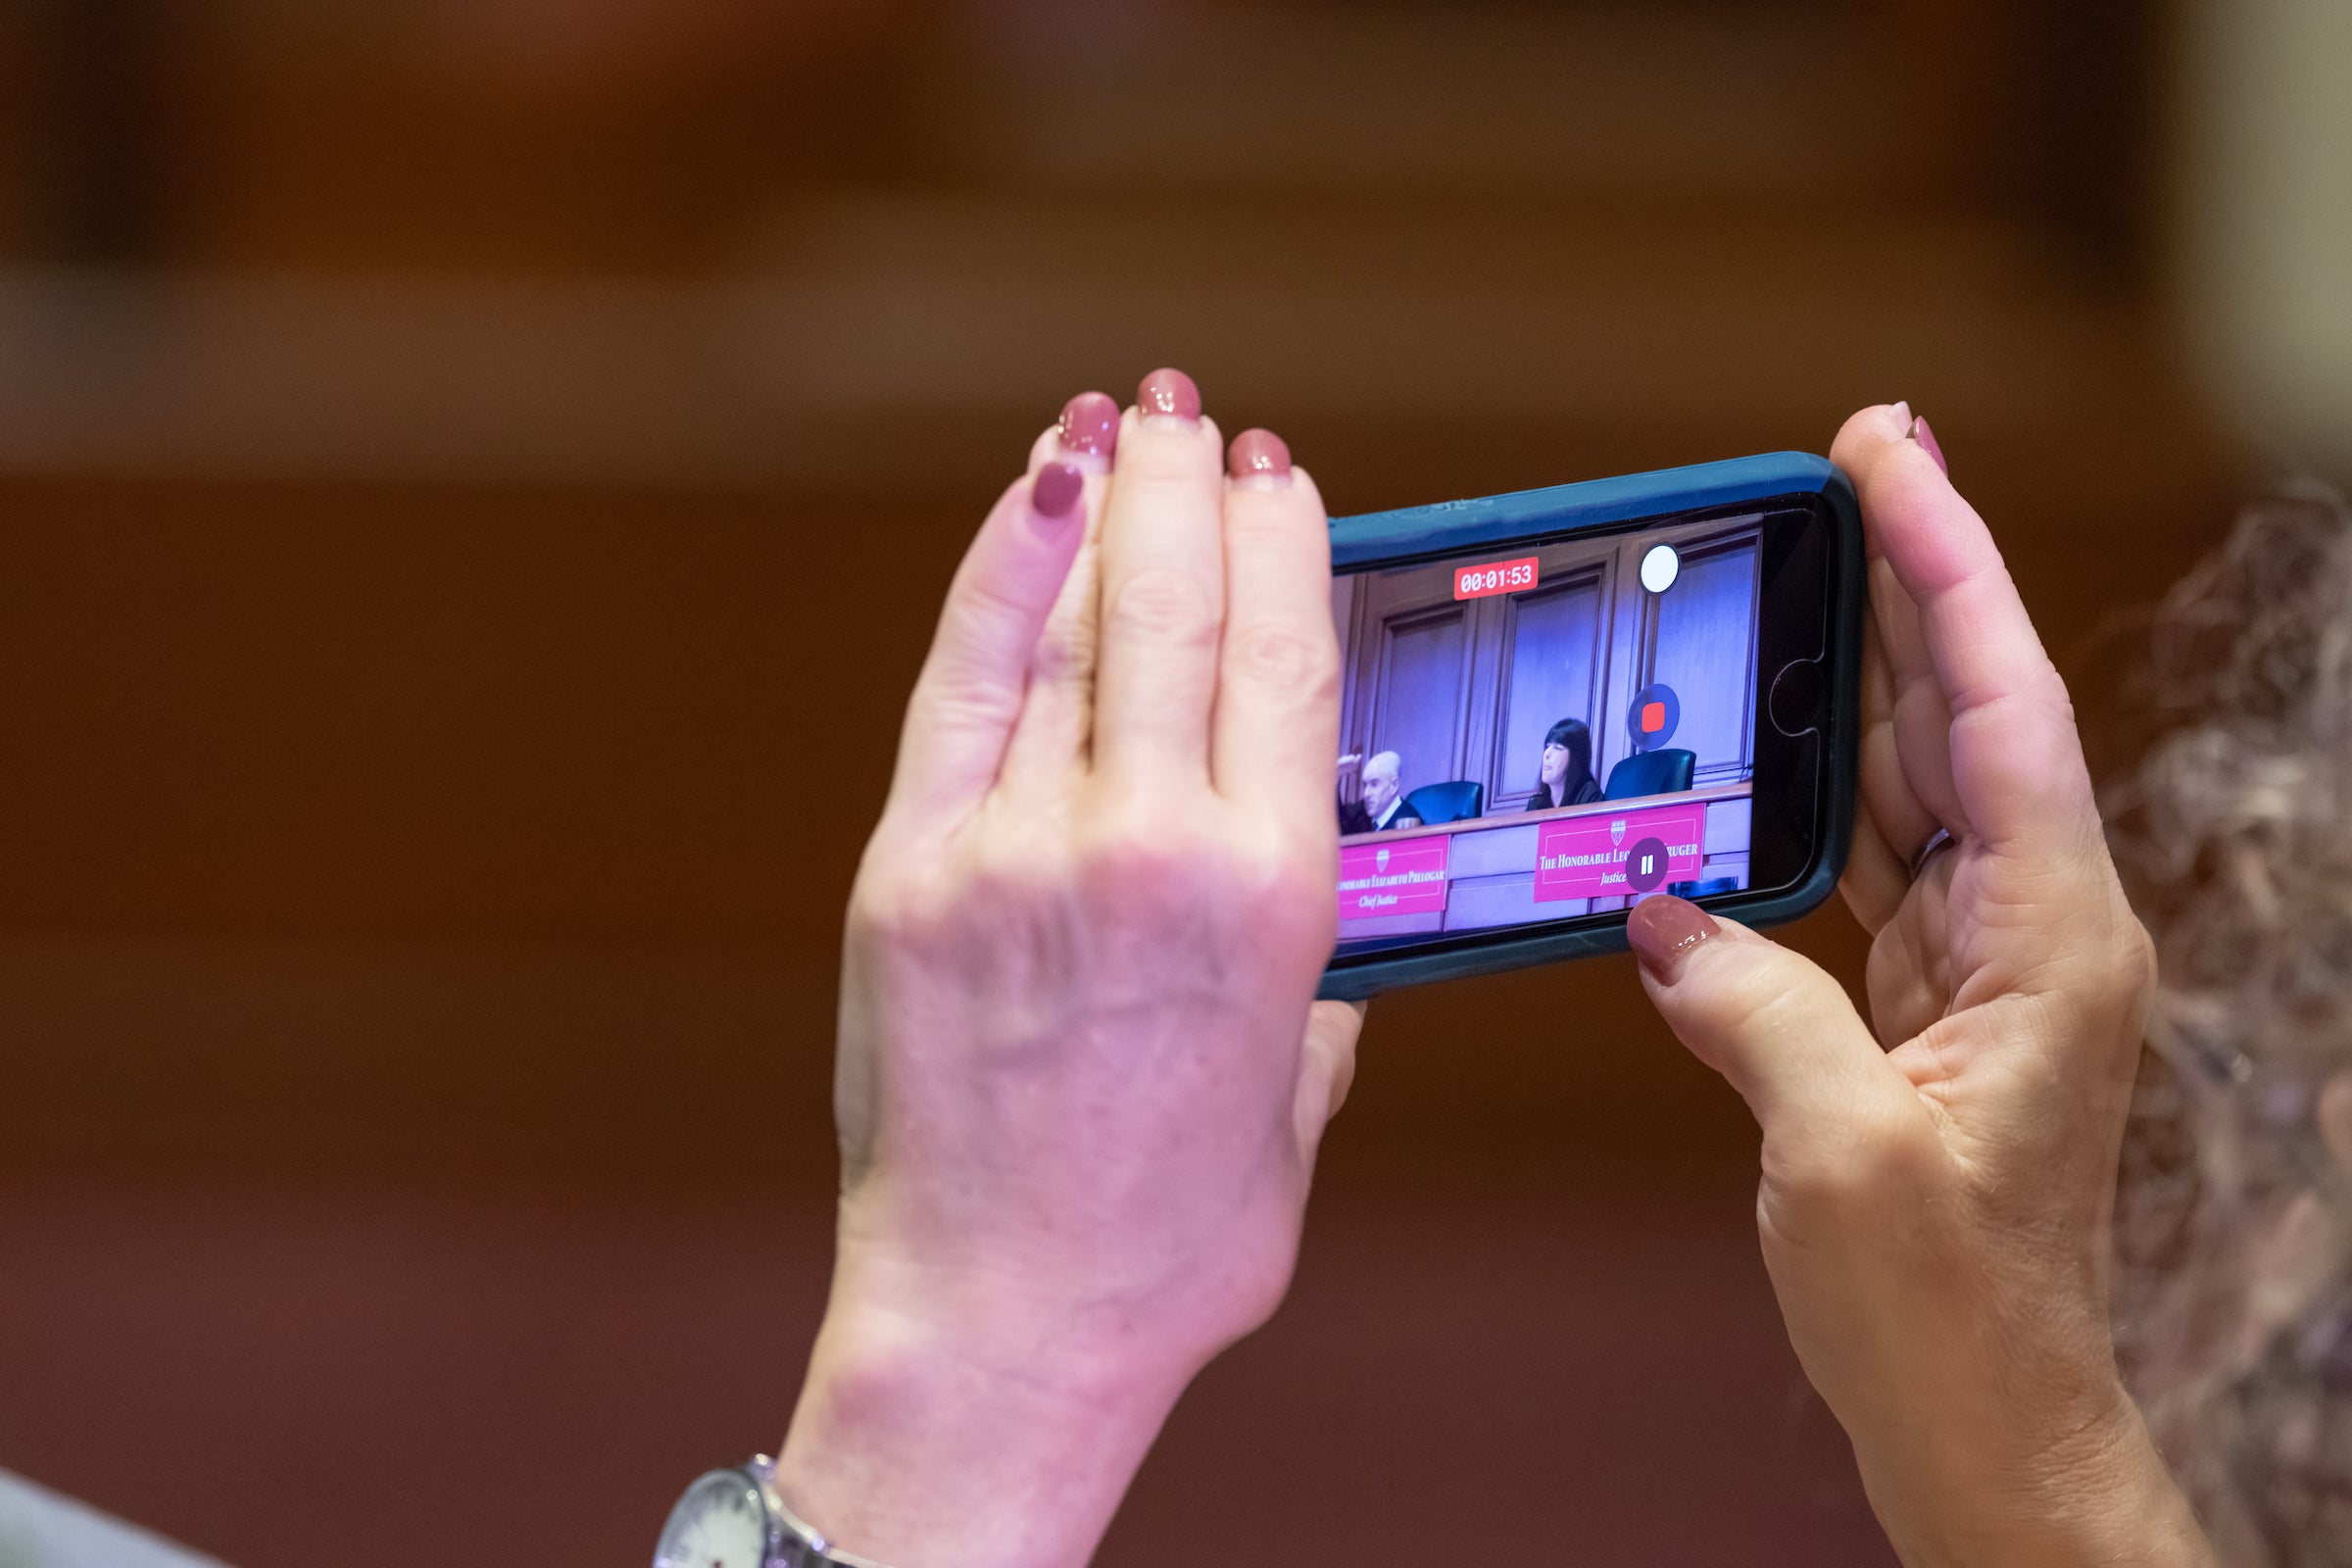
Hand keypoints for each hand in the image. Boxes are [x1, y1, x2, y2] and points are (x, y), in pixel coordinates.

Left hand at [775, 376, 1361, 1567]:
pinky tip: (1029, 500)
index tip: (1282, 478)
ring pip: (1072, 625)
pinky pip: (962, 681)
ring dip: (1100, 505)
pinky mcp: (913, 868)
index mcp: (1278, 897)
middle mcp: (1156, 848)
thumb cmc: (1167, 1233)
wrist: (1004, 1319)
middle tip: (1193, 418)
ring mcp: (1021, 848)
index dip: (1285, 543)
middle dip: (1190, 487)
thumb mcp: (1299, 1089)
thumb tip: (1300, 859)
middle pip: (1180, 607)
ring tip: (1117, 426)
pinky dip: (998, 575)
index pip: (1289, 656)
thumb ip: (1314, 964)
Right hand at [1626, 405, 2210, 1565]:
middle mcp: (2036, 932)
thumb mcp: (1841, 1152)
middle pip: (1966, 715)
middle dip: (1909, 582)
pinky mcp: (1932, 1004)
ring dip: (1865, 672)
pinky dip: (1821, 791)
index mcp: (2052, 943)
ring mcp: (1987, 965)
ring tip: (1805, 569)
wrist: (1988, 1422)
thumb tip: (1665, 913)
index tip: (1894, 460)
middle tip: (1848, 468)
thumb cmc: (1950, 1313)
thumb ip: (1753, 1006)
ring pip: (1920, 778)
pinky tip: (1771, 745)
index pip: (2001, 711)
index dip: (1948, 569)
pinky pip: (1875, 860)